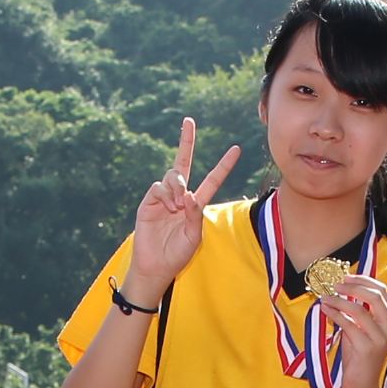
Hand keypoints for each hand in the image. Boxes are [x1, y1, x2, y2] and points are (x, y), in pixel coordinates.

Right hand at [127, 117, 242, 300]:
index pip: (212, 180)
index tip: (236, 150)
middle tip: (189, 121)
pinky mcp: (149, 202)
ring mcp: (163, 197)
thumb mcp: (194, 237)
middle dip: (186, 141)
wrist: (155, 266)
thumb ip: (195, 216)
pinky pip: (159, 186)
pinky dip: (167, 193)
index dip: (223, 165)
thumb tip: (191, 194)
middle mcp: (179, 196)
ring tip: (178, 204)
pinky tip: (169, 206)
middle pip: (183, 162)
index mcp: (195, 204)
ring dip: (179, 185)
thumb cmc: (177, 255)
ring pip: (173, 175)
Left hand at [312, 269, 386, 363]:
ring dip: (340, 301)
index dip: (365, 281)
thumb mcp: (358, 332)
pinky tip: (325, 311)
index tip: (347, 277)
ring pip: (360, 310)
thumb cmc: (358, 359)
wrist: (361, 387)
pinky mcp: (367, 348)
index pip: (383, 293)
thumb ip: (355, 314)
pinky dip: (335, 314)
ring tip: (326, 299)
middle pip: (376, 297)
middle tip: (336, 285)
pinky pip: (349, 325)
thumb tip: (340, 293)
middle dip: (354, 287)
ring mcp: (380, 339)